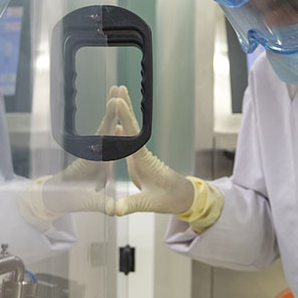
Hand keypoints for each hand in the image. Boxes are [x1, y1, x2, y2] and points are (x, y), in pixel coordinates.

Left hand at [40, 86, 124, 214]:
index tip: (115, 104)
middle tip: (118, 87)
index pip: (105, 136)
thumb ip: (99, 204)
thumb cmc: (69, 199)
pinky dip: (114, 128)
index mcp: (93, 159)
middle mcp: (94, 152)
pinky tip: (119, 125)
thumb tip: (112, 209)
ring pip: (107, 129)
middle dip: (113, 106)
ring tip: (120, 95)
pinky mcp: (98, 158)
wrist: (56, 198)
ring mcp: (96, 153)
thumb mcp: (86, 202)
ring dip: (113, 113)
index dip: (110, 120)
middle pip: (106, 125)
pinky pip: (108, 140)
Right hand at [112, 86, 194, 216]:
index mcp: (143, 160)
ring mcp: (140, 155)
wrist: (182, 197)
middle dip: (125, 106)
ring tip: (116, 97)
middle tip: (118, 88)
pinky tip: (116, 124)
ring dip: (124, 114)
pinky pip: (128, 140)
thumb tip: (115, 210)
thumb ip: (131, 205)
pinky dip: (122, 129)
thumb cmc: (169, 198)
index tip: (117, 101)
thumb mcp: (149, 203)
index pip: (131, 134)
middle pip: (131, 126)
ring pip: (130, 130)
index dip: (124, 117)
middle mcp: (141, 153)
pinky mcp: (138, 160)